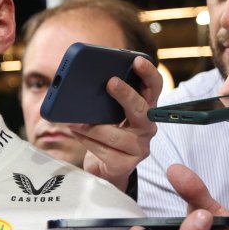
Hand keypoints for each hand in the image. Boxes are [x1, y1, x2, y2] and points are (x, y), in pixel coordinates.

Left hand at [80, 56, 162, 190]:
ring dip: (92, 126)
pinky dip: (86, 140)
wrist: (106, 169)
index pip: (154, 88)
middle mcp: (147, 128)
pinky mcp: (125, 165)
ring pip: (115, 134)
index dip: (148, 73)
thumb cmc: (107, 136)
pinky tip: (76, 132)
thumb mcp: (109, 115)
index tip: (137, 61)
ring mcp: (139, 148)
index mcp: (145, 109)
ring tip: (75, 121)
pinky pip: (103, 150)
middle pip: (140, 109)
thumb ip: (106, 100)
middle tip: (110, 83)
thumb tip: (86, 83)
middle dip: (125, 94)